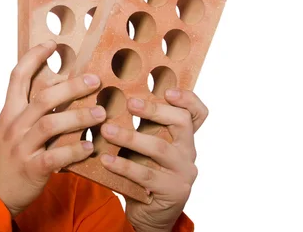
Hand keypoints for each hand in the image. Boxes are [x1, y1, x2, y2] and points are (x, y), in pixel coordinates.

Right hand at [0, 40, 105, 216]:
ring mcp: (22, 147)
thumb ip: (29, 111)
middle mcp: (15, 125)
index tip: (52, 44)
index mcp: (9, 112)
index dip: (34, 57)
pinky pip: (56, 156)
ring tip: (100, 113)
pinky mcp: (32, 169)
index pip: (18, 76)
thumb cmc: (4, 158)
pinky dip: (74, 150)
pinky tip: (91, 147)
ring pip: (51, 124)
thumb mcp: (10, 129)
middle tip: (94, 80)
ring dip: (79, 117)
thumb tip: (57, 90)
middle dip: (71, 87)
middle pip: (44, 98)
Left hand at [99, 89, 207, 231]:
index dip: (188, 99)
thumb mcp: (144, 146)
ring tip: (107, 130)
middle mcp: (188, 151)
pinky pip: (146, 175)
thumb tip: (110, 98)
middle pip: (181, 123)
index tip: (168, 90)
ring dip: (131, 137)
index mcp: (183, 137)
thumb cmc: (144, 171)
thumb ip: (139, 126)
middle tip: (130, 102)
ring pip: (160, 148)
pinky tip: (105, 160)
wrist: (150, 213)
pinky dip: (123, 166)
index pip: (197, 113)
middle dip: (154, 110)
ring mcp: (183, 172)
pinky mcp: (173, 191)